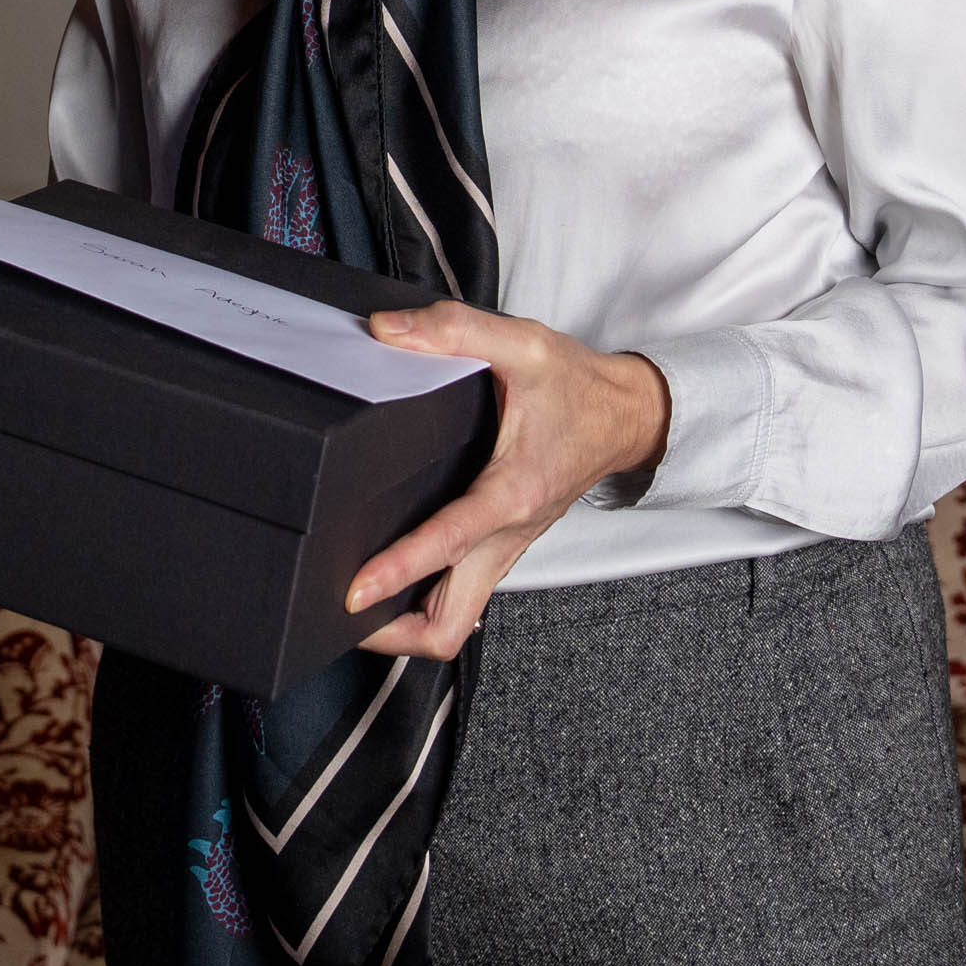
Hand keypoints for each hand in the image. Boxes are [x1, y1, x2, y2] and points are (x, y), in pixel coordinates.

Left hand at [340, 308, 667, 659]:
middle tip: (339, 619)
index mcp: (511, 492)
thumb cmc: (579, 388)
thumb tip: (389, 332)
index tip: (354, 590)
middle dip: (393, 633)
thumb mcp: (524, 345)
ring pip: (454, 619)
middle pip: (450, 623)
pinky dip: (424, 603)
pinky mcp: (504, 546)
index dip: (398, 570)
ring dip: (405, 627)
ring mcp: (507, 548)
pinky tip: (391, 585)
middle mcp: (509, 534)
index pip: (448, 544)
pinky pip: (461, 595)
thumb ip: (455, 331)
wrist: (626, 416)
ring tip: (353, 612)